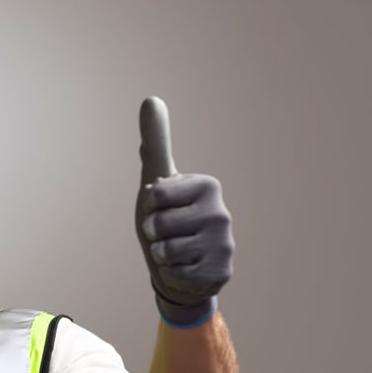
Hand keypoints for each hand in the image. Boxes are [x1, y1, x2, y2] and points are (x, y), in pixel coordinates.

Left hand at [135, 97, 232, 326]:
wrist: (184, 266)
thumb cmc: (167, 218)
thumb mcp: (157, 180)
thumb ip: (156, 142)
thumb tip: (151, 98)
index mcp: (207, 185)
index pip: (153, 195)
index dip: (147, 207)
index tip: (160, 209)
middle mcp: (221, 212)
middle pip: (157, 223)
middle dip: (152, 233)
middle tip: (166, 234)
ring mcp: (224, 244)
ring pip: (165, 251)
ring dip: (160, 255)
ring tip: (174, 251)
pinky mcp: (221, 272)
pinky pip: (176, 274)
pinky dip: (172, 274)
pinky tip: (185, 268)